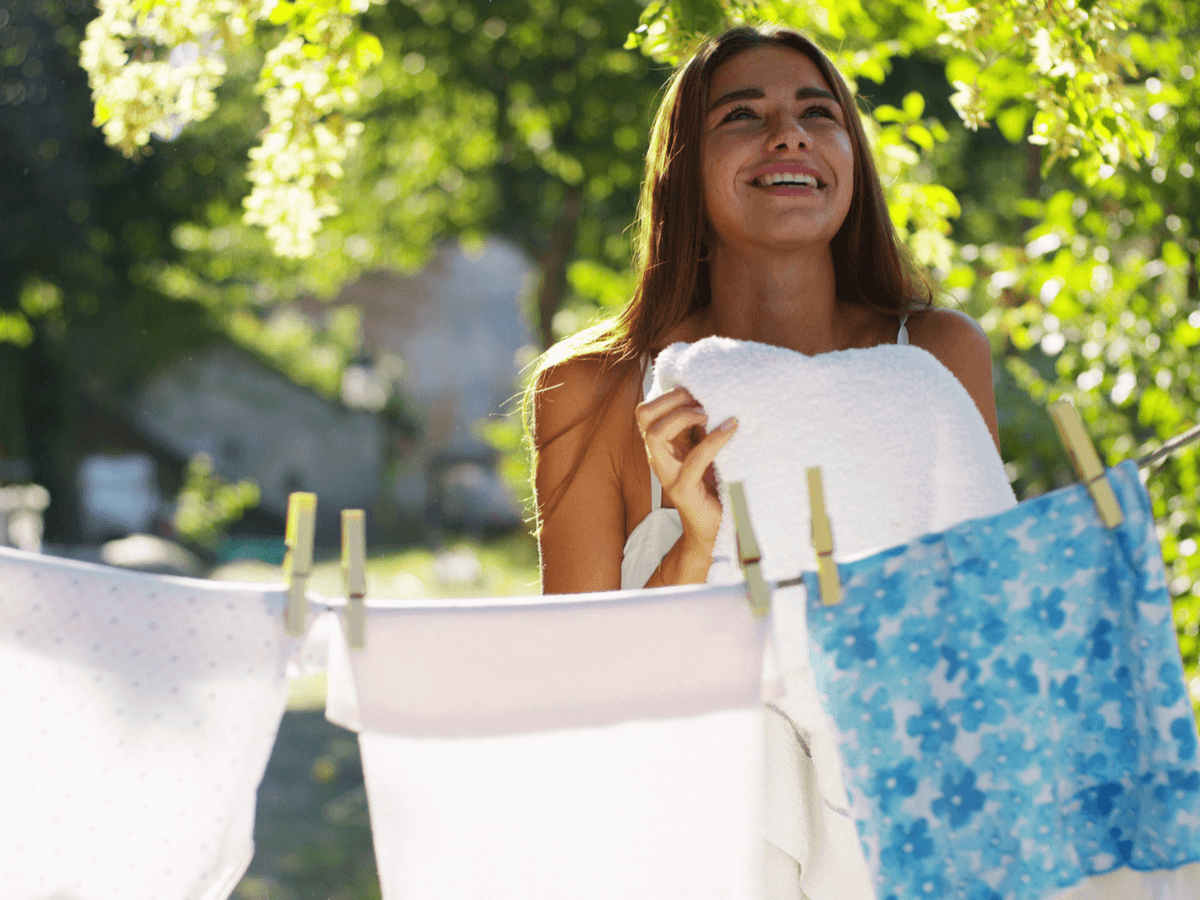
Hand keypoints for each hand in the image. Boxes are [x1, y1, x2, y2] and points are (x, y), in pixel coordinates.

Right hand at [634, 387, 737, 573]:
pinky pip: (693, 460)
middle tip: (702, 401)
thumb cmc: (713, 485)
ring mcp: (667, 474)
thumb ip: (700, 428)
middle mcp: (658, 457)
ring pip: (655, 434)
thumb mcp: (704, 449)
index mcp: (661, 446)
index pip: (646, 410)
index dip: (670, 395)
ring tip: (710, 414)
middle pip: (643, 415)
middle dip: (672, 399)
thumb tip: (711, 396)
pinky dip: (714, 440)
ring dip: (684, 416)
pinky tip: (732, 429)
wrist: (713, 528)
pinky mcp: (683, 490)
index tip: (698, 393)